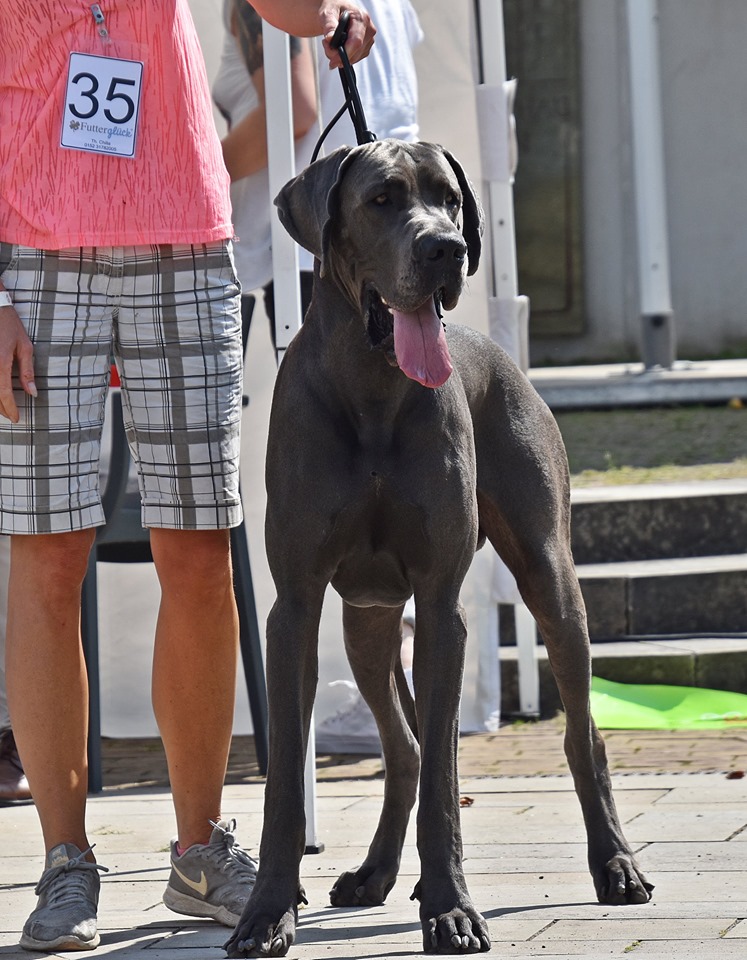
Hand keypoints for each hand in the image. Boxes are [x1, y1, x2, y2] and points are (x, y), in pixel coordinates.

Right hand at [0, 303, 35, 422]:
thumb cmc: (9, 325)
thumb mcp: (24, 347)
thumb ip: (27, 371)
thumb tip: (32, 393)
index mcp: (0, 363)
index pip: (4, 393)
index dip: (9, 408)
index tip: (16, 418)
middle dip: (0, 408)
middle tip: (10, 415)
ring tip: (3, 408)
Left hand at [319, 3, 375, 67]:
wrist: (338, 10)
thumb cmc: (333, 9)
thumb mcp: (328, 13)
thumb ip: (329, 26)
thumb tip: (330, 38)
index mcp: (361, 18)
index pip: (356, 42)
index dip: (345, 54)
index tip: (333, 61)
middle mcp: (369, 30)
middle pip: (355, 53)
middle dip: (338, 56)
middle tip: (325, 46)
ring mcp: (369, 40)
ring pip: (354, 58)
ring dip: (340, 57)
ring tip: (330, 43)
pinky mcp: (366, 48)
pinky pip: (354, 59)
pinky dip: (344, 57)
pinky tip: (338, 47)